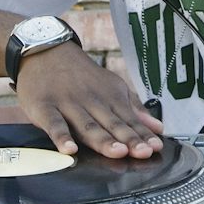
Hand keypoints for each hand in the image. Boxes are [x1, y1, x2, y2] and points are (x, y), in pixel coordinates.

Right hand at [14, 43, 166, 159]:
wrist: (47, 50)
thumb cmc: (81, 76)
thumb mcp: (111, 86)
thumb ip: (133, 109)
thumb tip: (158, 128)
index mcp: (110, 96)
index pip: (129, 119)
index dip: (142, 134)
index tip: (156, 148)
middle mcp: (91, 101)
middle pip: (111, 123)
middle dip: (128, 138)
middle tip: (143, 152)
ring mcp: (68, 104)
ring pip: (87, 126)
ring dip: (102, 139)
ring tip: (117, 151)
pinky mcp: (45, 108)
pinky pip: (54, 124)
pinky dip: (61, 137)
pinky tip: (69, 150)